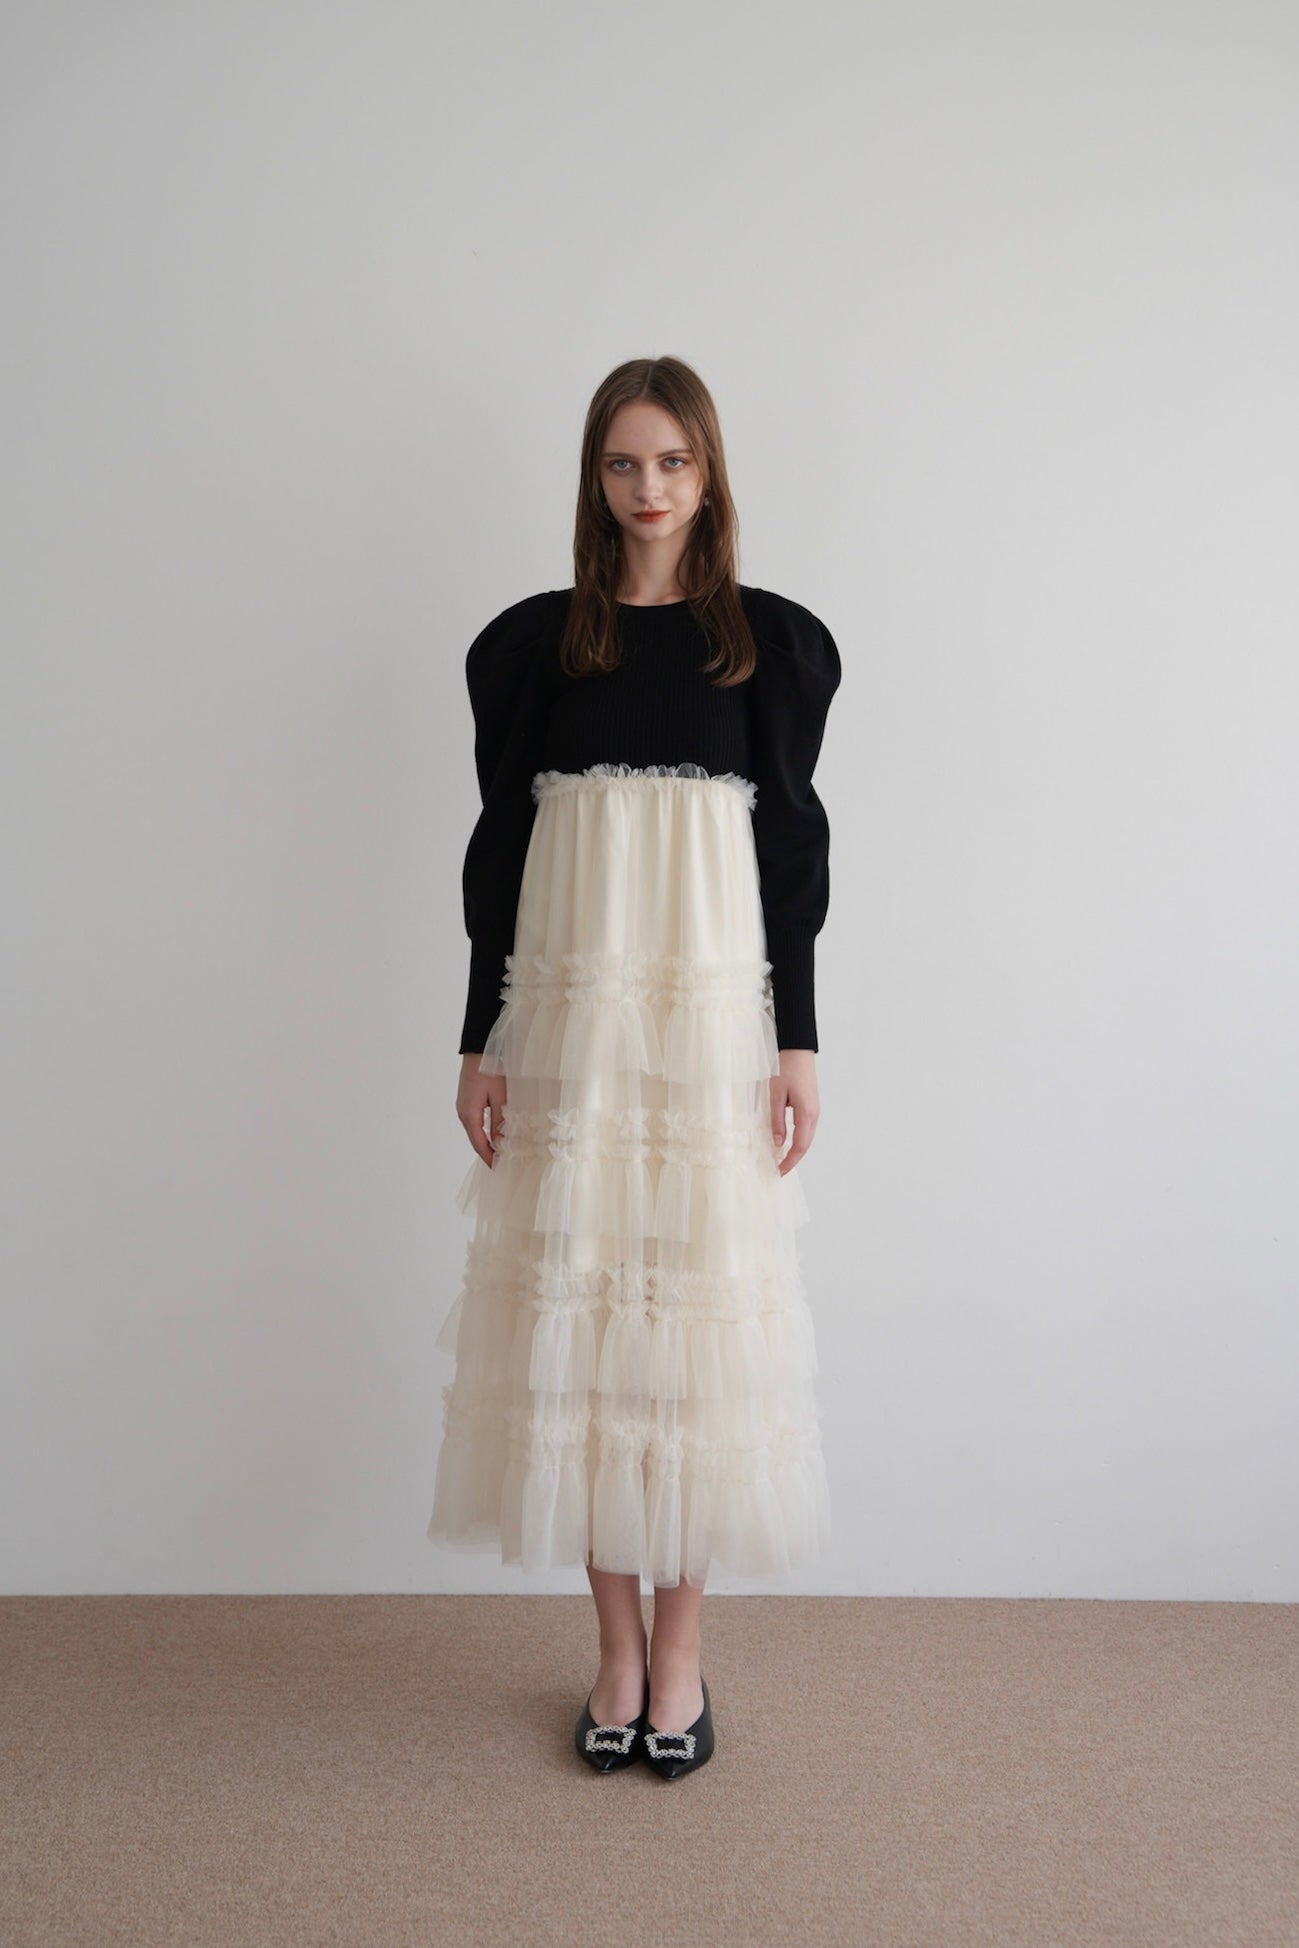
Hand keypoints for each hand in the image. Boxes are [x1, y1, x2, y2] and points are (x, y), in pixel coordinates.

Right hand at [458, 1052, 506, 1165]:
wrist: (479, 1046)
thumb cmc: (491, 1068)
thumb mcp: (500, 1096)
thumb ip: (500, 1122)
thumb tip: (502, 1144)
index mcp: (469, 1114)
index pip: (479, 1144)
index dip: (489, 1158)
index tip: (500, 1169)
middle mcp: (463, 1112)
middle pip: (476, 1140)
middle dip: (488, 1153)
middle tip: (504, 1164)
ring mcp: (463, 1105)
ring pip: (476, 1131)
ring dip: (487, 1142)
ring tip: (503, 1152)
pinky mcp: (467, 1099)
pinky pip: (476, 1121)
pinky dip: (485, 1131)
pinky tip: (496, 1133)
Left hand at [769, 1049, 818, 1174]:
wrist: (798, 1048)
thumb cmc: (786, 1068)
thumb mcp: (776, 1095)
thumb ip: (776, 1120)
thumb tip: (778, 1143)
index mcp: (807, 1114)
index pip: (799, 1146)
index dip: (789, 1161)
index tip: (779, 1172)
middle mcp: (814, 1114)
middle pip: (806, 1145)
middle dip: (793, 1160)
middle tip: (779, 1170)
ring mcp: (814, 1109)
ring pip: (807, 1137)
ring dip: (796, 1150)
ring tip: (782, 1160)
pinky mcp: (810, 1104)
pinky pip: (806, 1128)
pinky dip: (798, 1139)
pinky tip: (788, 1142)